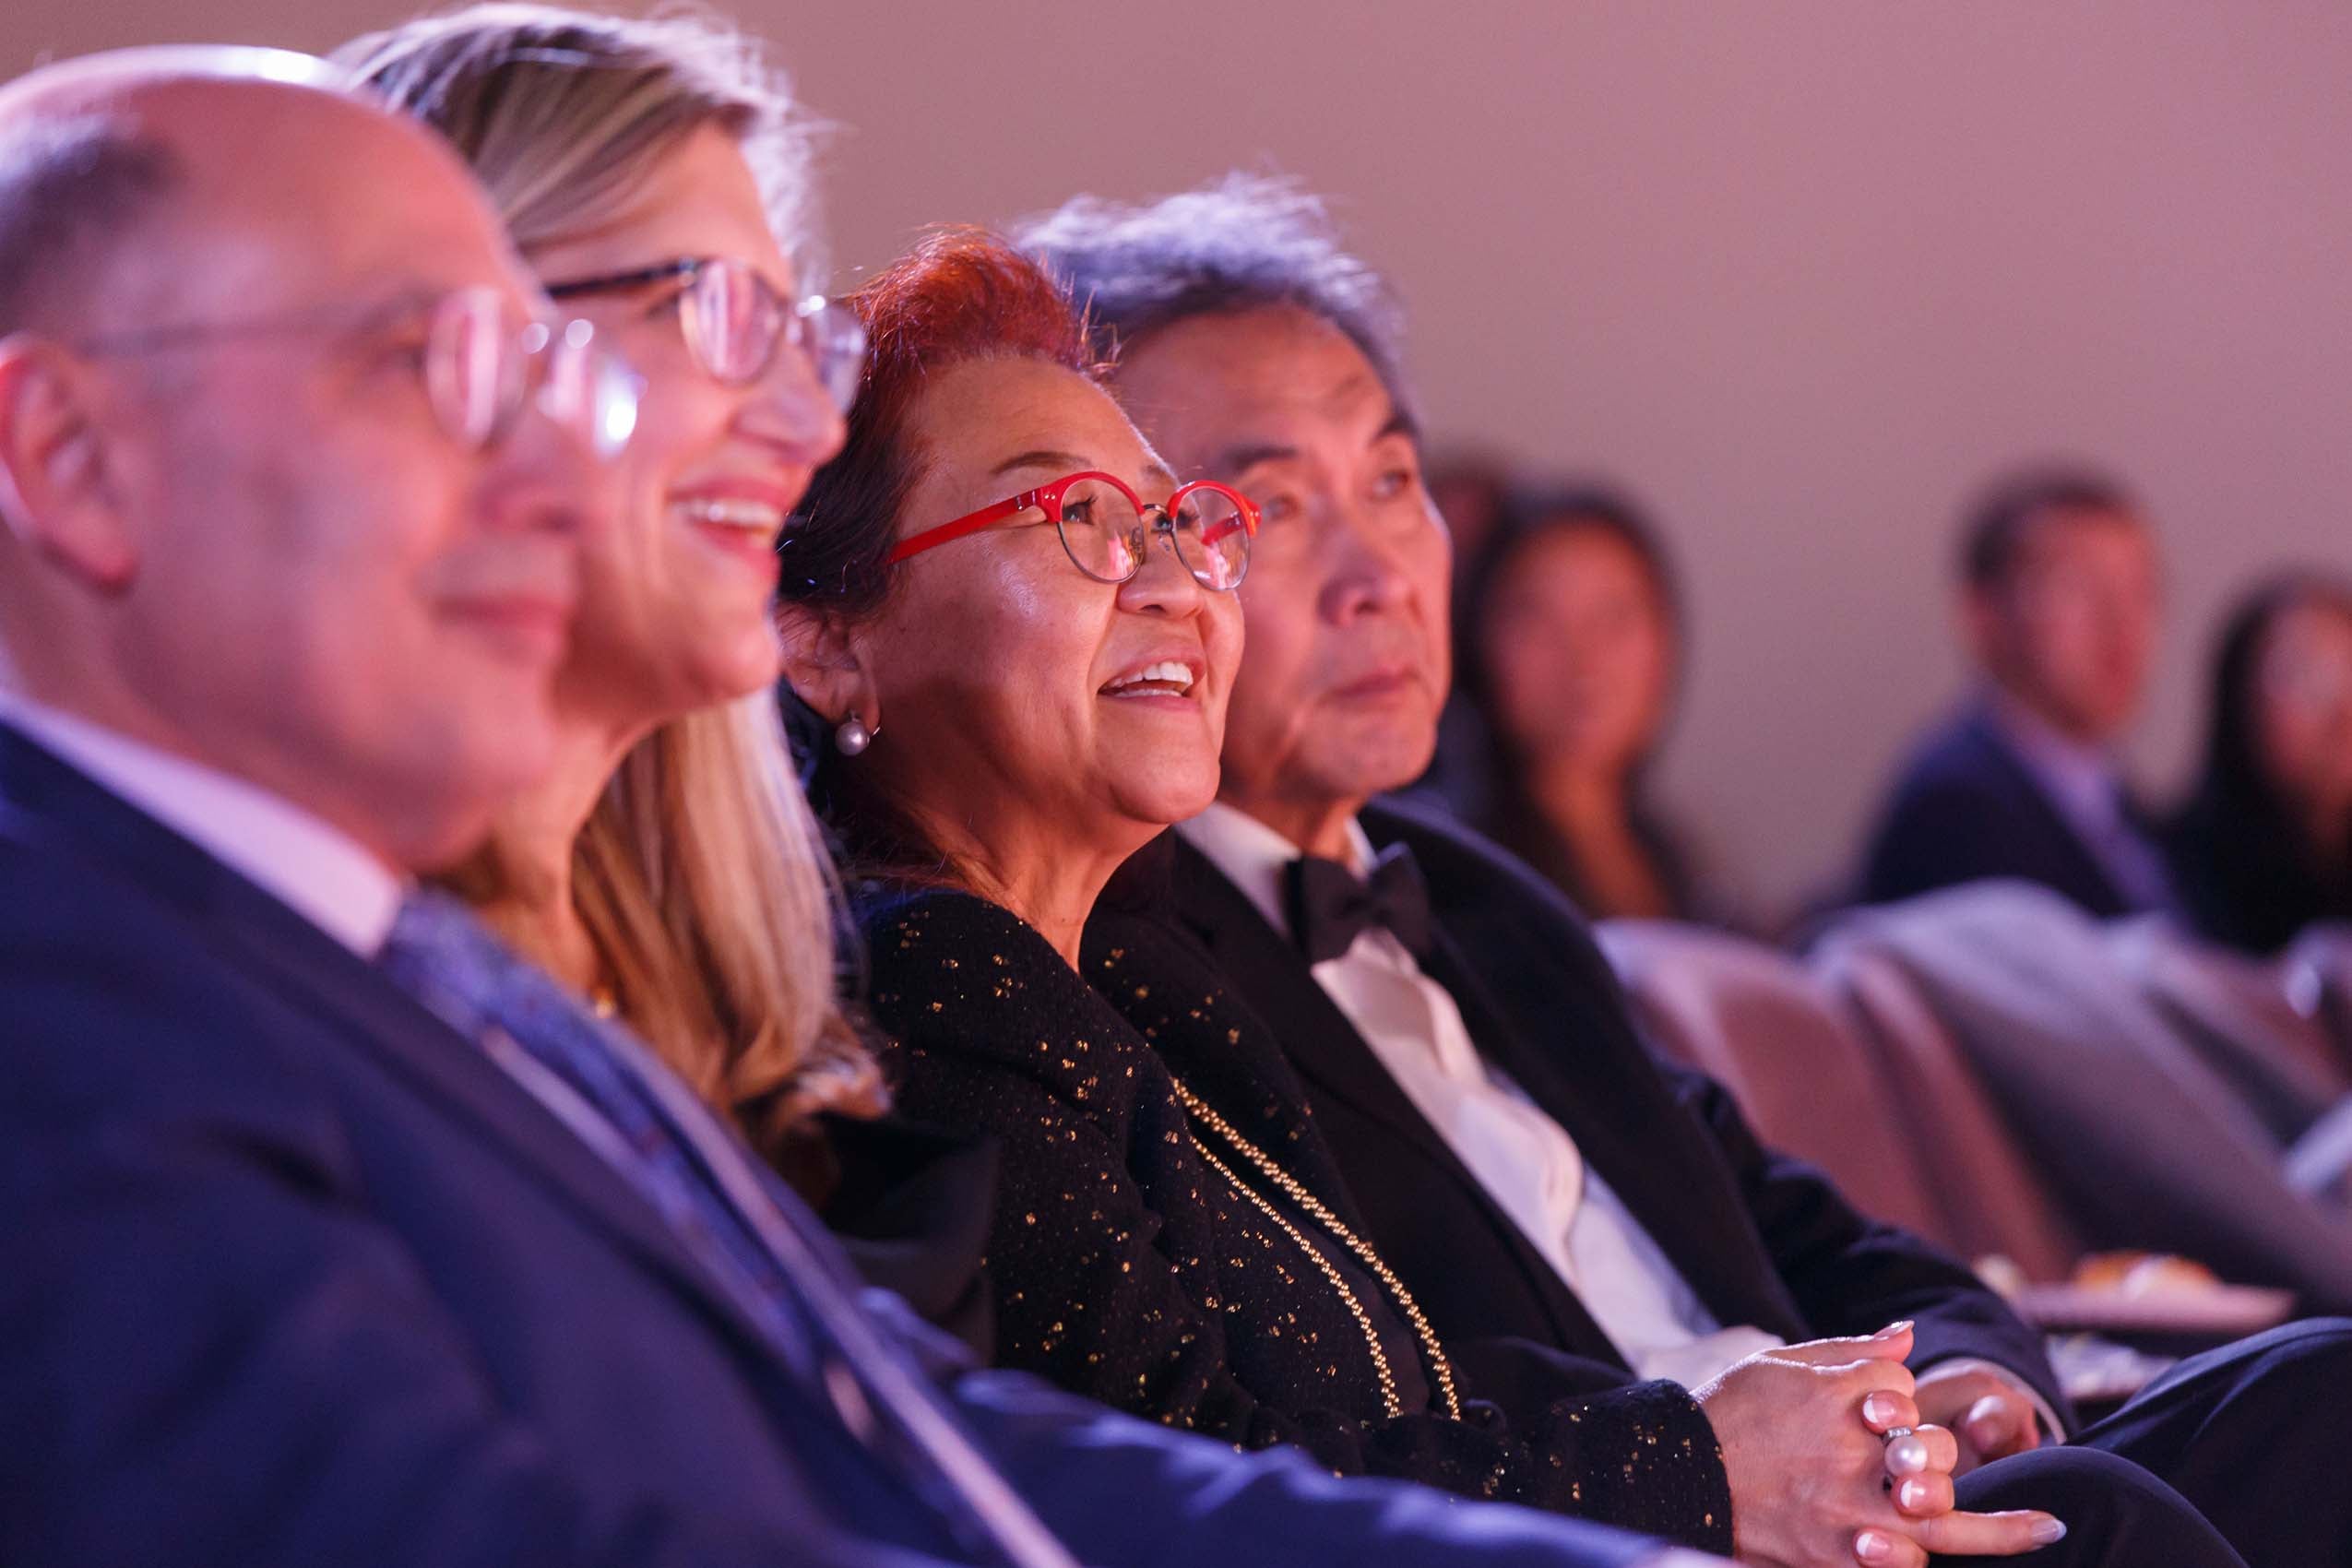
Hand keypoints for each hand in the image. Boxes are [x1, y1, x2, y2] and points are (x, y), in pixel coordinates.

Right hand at [1693, 1323, 2062, 1567]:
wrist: (1676, 1476)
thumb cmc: (1729, 1415)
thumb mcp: (1781, 1364)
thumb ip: (1850, 1351)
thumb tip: (1910, 1336)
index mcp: (1834, 1392)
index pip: (1899, 1386)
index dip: (1893, 1398)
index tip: (1872, 1412)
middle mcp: (1850, 1446)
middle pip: (1931, 1443)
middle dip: (1936, 1452)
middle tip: (1946, 1471)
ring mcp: (1849, 1503)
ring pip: (1943, 1509)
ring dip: (2000, 1526)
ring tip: (2049, 1528)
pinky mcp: (1842, 1550)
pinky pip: (1913, 1558)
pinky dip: (1959, 1551)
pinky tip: (2008, 1544)